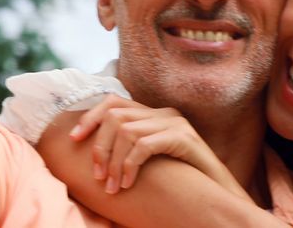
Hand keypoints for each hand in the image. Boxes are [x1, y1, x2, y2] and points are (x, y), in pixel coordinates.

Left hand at [69, 95, 245, 197]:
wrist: (218, 191)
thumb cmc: (181, 180)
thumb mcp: (151, 160)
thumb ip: (130, 149)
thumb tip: (94, 156)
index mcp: (154, 115)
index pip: (114, 101)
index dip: (90, 117)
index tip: (74, 139)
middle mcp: (164, 113)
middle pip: (116, 115)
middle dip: (100, 147)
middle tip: (98, 176)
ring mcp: (175, 123)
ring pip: (126, 131)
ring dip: (113, 162)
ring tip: (112, 186)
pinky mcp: (183, 138)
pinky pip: (144, 145)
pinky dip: (130, 165)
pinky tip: (128, 183)